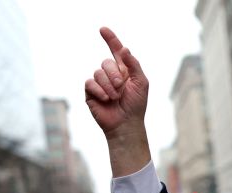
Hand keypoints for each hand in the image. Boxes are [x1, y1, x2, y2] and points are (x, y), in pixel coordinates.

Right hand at [85, 27, 150, 176]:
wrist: (126, 123)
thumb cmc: (136, 104)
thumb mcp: (141, 83)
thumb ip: (134, 65)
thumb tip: (124, 48)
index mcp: (124, 70)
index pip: (115, 51)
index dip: (110, 39)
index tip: (103, 29)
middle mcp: (110, 74)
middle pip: (106, 62)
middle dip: (114, 75)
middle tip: (121, 88)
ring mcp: (99, 83)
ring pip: (98, 73)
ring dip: (109, 86)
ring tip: (115, 97)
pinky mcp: (90, 92)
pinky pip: (90, 83)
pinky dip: (99, 90)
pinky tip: (106, 99)